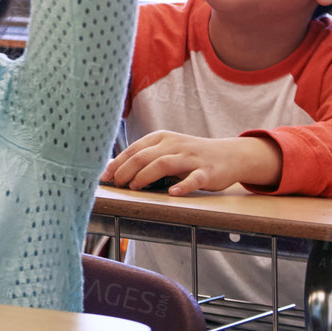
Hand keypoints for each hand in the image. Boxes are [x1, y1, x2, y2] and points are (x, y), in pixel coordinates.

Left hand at [102, 131, 281, 195]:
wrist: (228, 154)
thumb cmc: (189, 155)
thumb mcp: (167, 149)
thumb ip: (146, 156)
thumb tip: (116, 168)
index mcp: (160, 138)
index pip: (133, 149)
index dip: (117, 163)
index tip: (103, 176)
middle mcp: (173, 145)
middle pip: (144, 156)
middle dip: (126, 170)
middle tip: (116, 184)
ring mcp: (191, 158)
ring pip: (163, 164)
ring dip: (146, 176)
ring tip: (134, 187)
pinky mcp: (207, 171)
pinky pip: (194, 179)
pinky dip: (183, 185)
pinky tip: (173, 193)